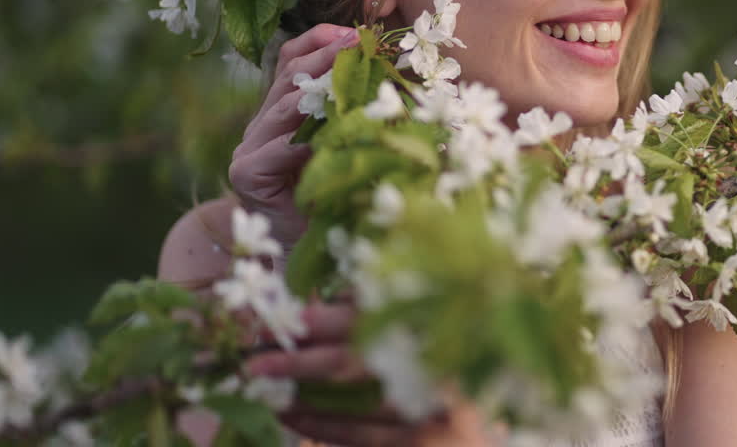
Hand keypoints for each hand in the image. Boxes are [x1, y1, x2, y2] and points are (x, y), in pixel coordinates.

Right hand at [228, 24, 359, 245]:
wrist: (308, 253)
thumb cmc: (336, 198)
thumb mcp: (349, 146)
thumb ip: (356, 113)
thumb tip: (392, 76)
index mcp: (282, 112)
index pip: (291, 60)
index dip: (320, 40)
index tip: (355, 31)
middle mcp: (262, 124)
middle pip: (288, 75)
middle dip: (326, 56)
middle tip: (358, 44)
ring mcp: (249, 147)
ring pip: (284, 107)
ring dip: (320, 91)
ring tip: (350, 77)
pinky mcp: (246, 173)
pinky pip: (276, 149)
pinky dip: (304, 142)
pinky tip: (328, 137)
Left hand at [246, 301, 501, 446]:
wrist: (483, 380)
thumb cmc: (443, 332)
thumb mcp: (415, 304)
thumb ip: (370, 303)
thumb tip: (310, 313)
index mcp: (424, 317)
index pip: (358, 319)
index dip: (313, 322)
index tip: (272, 324)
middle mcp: (425, 359)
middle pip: (349, 363)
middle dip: (296, 364)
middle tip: (254, 366)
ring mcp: (425, 404)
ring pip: (352, 407)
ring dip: (304, 402)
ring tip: (268, 396)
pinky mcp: (424, 437)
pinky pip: (365, 438)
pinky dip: (325, 429)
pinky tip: (297, 419)